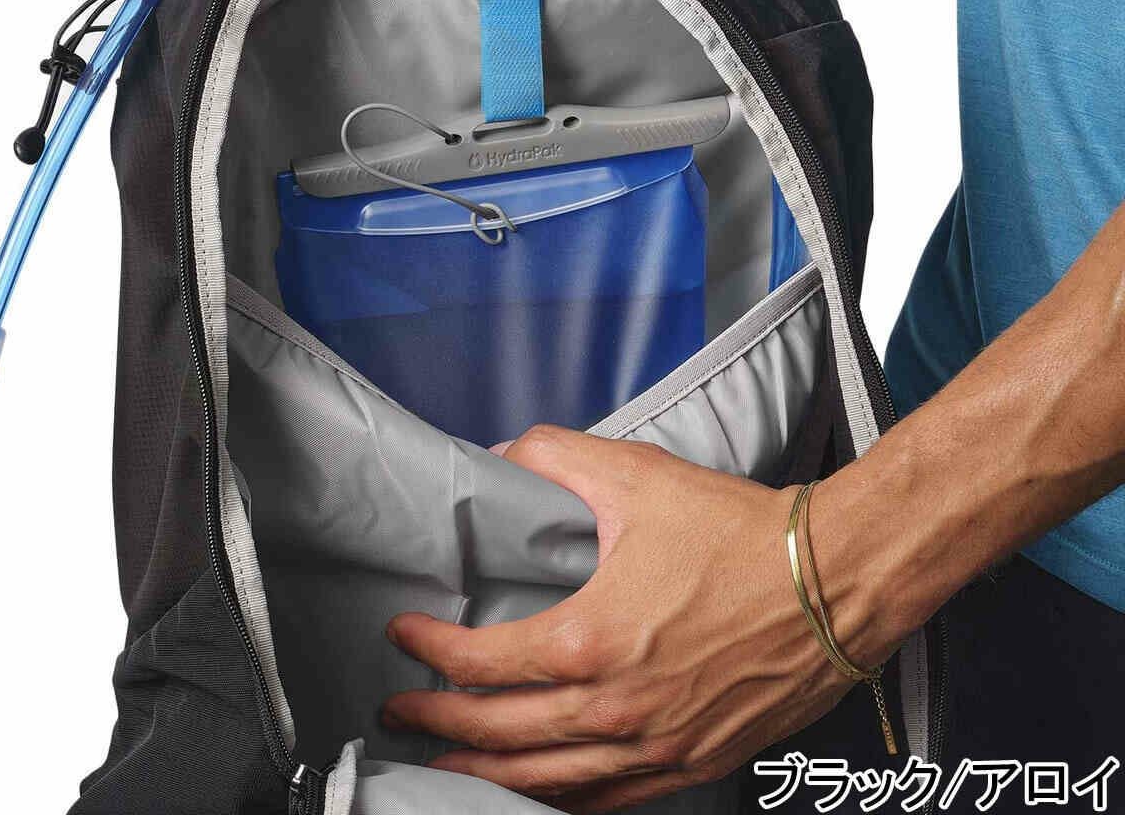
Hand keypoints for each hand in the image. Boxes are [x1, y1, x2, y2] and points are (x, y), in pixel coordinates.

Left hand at [381, 426, 905, 811]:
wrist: (835, 579)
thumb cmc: (739, 532)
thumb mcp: (637, 475)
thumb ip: (556, 457)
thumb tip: (503, 454)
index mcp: (593, 641)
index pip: (483, 663)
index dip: (431, 649)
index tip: (405, 634)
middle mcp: (617, 708)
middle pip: (501, 736)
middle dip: (437, 728)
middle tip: (400, 715)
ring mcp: (656, 745)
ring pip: (548, 782)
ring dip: (486, 777)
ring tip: (446, 768)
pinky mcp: (694, 761)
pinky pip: (610, 799)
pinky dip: (561, 798)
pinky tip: (539, 790)